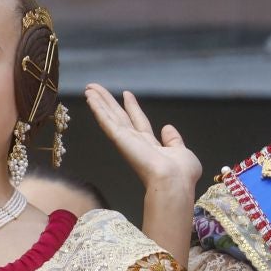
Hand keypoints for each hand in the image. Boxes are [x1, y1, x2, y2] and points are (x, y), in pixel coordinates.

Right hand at [83, 84, 200, 193]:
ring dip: (99, 102)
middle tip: (97, 89)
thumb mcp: (181, 152)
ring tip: (89, 89)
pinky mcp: (119, 139)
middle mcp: (135, 141)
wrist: (174, 181)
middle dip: (108, 101)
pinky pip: (106, 121)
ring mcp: (126, 140)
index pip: (139, 121)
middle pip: (119, 116)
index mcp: (150, 145)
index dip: (132, 107)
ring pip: (109, 116)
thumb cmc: (181, 173)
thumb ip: (174, 140)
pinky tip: (90, 98)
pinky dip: (97, 108)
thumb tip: (168, 127)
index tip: (126, 94)